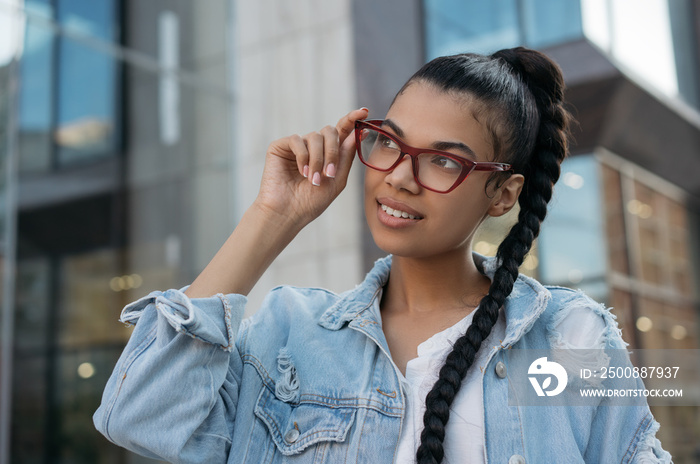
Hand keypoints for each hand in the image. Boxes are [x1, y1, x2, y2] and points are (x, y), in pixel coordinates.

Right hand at [255, 107, 368, 225]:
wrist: (288, 213)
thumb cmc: (312, 201)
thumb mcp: (337, 179)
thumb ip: (346, 156)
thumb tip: (357, 132)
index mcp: (329, 154)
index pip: (342, 131)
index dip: (352, 119)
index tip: (363, 112)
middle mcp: (314, 147)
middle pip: (330, 131)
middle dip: (333, 152)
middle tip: (330, 174)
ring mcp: (297, 146)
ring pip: (315, 136)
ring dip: (318, 160)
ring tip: (313, 180)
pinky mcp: (281, 146)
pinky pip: (298, 140)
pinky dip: (303, 157)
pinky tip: (302, 172)